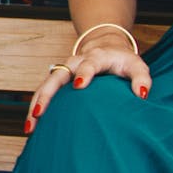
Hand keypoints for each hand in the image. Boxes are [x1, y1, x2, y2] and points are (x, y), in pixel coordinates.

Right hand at [24, 34, 151, 134]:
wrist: (106, 46)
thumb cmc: (122, 60)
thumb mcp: (136, 66)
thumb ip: (141, 79)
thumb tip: (142, 95)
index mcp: (96, 58)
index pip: (89, 64)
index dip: (84, 73)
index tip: (79, 85)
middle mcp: (76, 62)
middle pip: (57, 75)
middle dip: (47, 93)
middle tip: (40, 112)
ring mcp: (64, 70)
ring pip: (46, 85)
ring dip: (37, 104)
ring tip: (30, 126)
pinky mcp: (58, 79)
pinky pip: (43, 92)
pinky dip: (36, 107)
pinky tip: (31, 126)